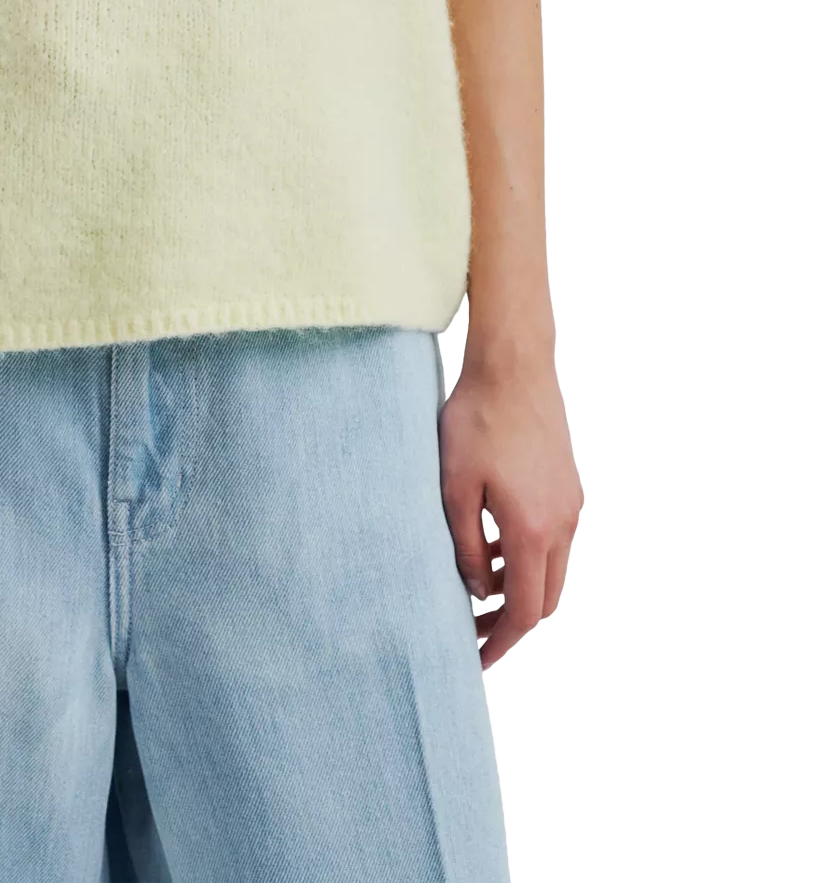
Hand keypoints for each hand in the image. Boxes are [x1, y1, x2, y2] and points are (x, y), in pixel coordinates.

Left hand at [437, 351, 583, 669]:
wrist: (515, 365)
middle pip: (546, 599)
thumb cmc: (476, 420)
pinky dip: (528, 557)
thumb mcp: (454, 487)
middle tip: (473, 632)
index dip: (501, 642)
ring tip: (477, 588)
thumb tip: (477, 591)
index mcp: (534, 530)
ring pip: (553, 570)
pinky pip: (554, 540)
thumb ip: (465, 546)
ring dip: (520, 587)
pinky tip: (494, 545)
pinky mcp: (569, 486)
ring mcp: (572, 504)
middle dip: (512, 622)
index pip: (525, 611)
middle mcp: (563, 524)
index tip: (475, 660)